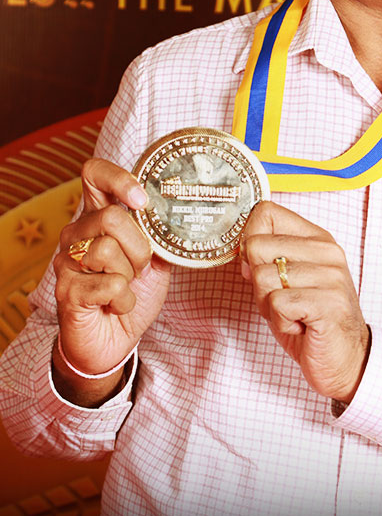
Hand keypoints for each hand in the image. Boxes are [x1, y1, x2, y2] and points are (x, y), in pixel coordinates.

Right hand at [52, 158, 170, 399]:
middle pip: (112, 217)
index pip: (94, 174)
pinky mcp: (66, 290)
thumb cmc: (133, 294)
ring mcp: (67, 260)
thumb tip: (181, 212)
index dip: (118, 179)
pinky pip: (110, 284)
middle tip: (139, 268)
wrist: (113, 341)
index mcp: (97, 216)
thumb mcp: (155, 259)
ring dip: (131, 276)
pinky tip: (116, 305)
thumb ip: (160, 235)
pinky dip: (124, 300)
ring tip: (125, 287)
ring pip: (108, 250)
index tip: (141, 200)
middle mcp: (76, 232)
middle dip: (139, 247)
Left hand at [240, 202, 369, 403]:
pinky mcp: (328, 303)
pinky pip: (277, 303)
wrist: (347, 359)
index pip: (266, 213)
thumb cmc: (312, 321)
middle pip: (256, 246)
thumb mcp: (287, 283)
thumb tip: (241, 250)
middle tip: (281, 301)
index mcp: (317, 239)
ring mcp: (330, 276)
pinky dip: (280, 322)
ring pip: (262, 278)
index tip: (259, 265)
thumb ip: (266, 262)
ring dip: (269, 306)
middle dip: (257, 282)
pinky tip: (299, 326)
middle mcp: (327, 252)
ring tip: (293, 315)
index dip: (249, 240)